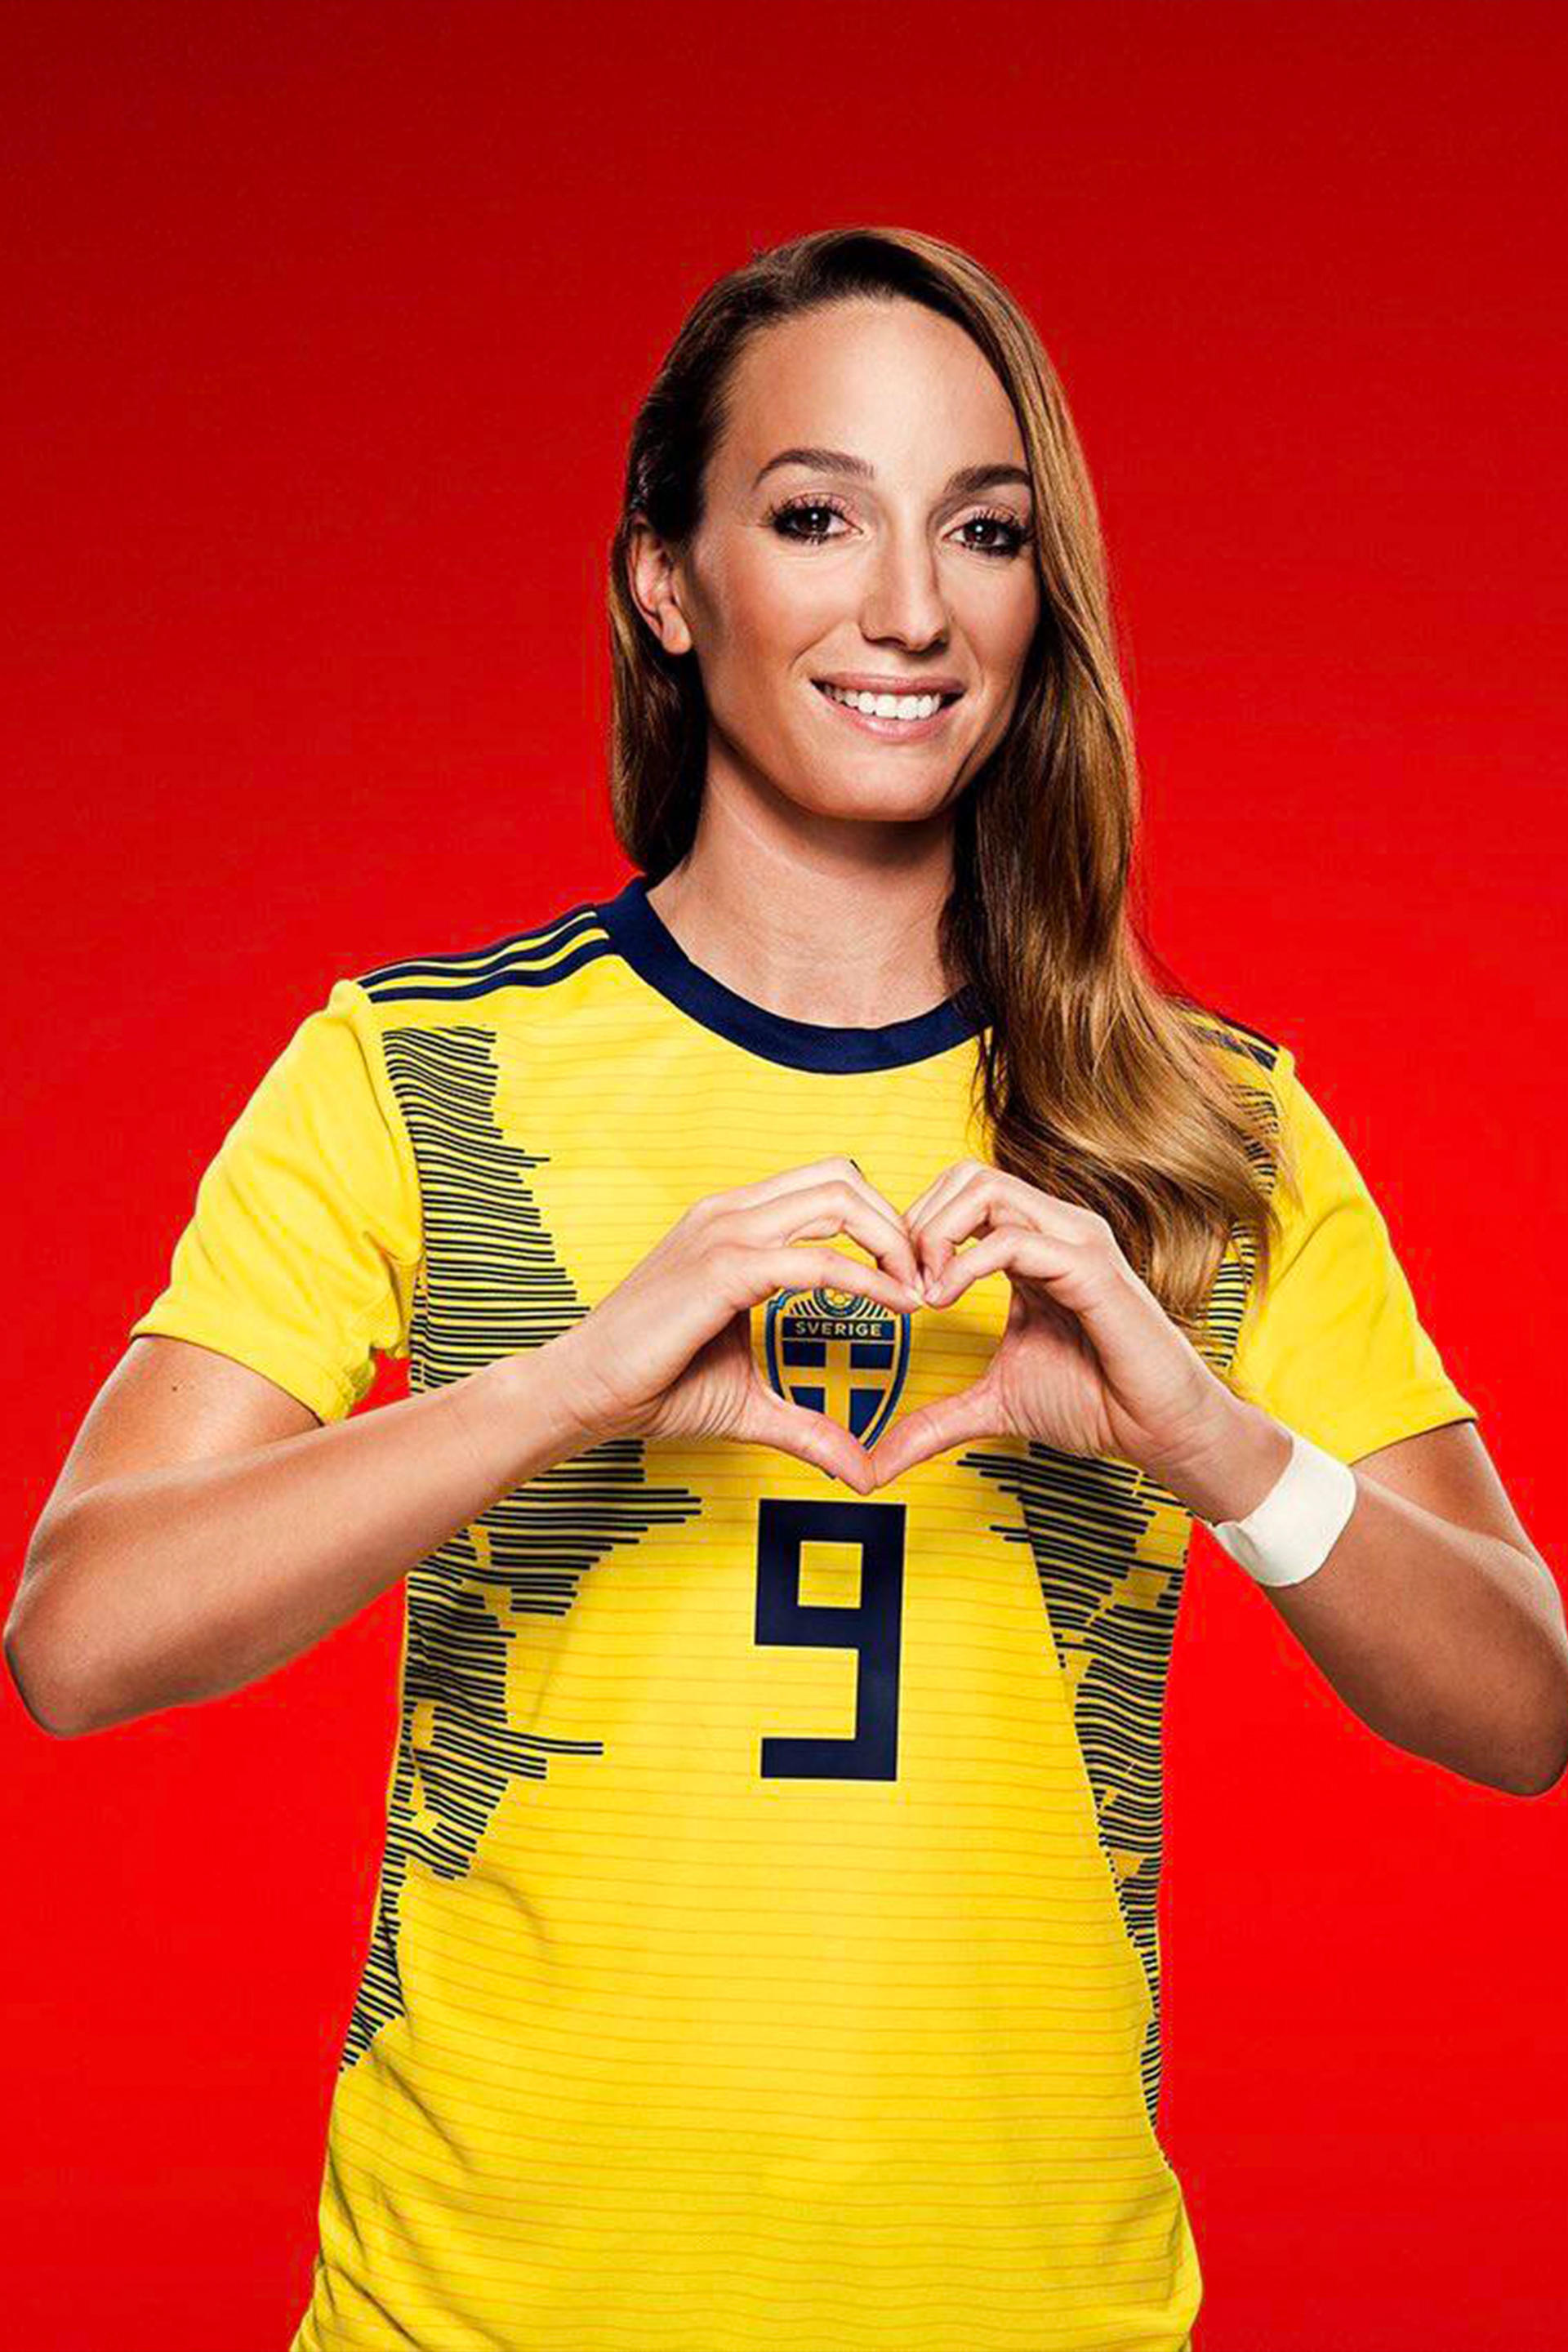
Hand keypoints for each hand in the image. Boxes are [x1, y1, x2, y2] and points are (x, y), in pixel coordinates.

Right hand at [543, 1158, 925, 1493]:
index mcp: (735, 1222)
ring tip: (917, 1292)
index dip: (880, 1224)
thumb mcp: (750, 1401)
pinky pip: (813, 1258)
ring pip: (836, 1197)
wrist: (584, 1393)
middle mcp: (731, 1212)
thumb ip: (809, 1423)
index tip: (909, 1280)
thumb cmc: (654, 1386)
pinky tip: (895, 1308)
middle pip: (843, 1176)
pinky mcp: (721, 1269)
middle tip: (926, 1281)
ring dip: (891, 1241)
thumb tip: (861, 1470)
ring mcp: (723, 1232)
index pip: (828, 1187)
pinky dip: (864, 1279)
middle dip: (897, 1222)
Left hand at [866, 1160, 1236, 1488]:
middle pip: (965, 1175)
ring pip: (985, 1189)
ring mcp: (1075, 1241)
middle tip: (901, 1284)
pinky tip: (945, 1301)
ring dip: (935, 1235)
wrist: (1159, 1430)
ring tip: (923, 1292)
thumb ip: (934, 1420)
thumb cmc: (1094, 1403)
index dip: (913, 1233)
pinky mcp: (1091, 1268)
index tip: (893, 1291)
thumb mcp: (993, 1405)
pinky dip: (965, 1265)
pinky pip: (1014, 1240)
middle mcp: (1053, 1229)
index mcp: (1031, 1246)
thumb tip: (877, 1461)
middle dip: (916, 1223)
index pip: (958, 1196)